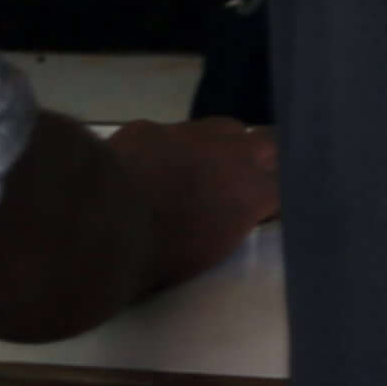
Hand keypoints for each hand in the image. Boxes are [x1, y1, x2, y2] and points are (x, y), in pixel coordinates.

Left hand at [105, 119, 276, 287]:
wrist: (97, 225)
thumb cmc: (155, 258)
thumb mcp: (207, 253)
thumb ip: (229, 224)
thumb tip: (226, 217)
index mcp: (252, 192)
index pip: (289, 183)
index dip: (280, 192)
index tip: (272, 205)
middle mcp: (232, 154)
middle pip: (268, 141)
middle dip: (261, 156)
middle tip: (242, 178)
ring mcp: (190, 134)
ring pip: (222, 129)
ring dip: (217, 147)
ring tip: (194, 169)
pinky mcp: (148, 127)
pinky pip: (167, 133)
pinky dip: (163, 148)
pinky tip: (143, 167)